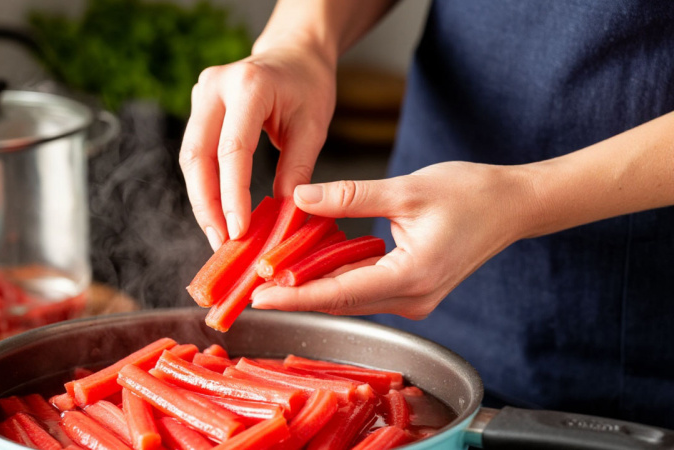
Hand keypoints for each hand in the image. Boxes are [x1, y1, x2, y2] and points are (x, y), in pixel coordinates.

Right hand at [179, 43, 336, 249]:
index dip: (231, 196)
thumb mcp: (313, 126)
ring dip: (202, 200)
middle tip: (221, 242)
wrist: (293, 53)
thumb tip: (283, 216)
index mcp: (248, 85)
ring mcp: (200, 94)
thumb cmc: (308, 85)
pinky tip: (217, 212)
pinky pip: (195, 153)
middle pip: (197, 156)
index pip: (232, 150)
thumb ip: (297, 169)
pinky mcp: (198, 108)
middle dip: (207, 205)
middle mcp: (215, 86)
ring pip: (190, 158)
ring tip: (218, 235)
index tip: (238, 232)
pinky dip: (205, 186)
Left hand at [251, 161, 535, 318]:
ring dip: (313, 285)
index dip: (297, 296)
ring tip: (271, 272)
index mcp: (413, 276)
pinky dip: (336, 275)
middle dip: (296, 293)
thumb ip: (350, 197)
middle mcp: (412, 298)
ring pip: (351, 295)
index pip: (341, 292)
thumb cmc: (471, 193)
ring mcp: (413, 298)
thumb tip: (300, 198)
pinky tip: (309, 262)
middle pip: (341, 299)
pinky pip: (365, 287)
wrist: (513, 206)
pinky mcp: (412, 289)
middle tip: (252, 283)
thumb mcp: (407, 189)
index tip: (261, 296)